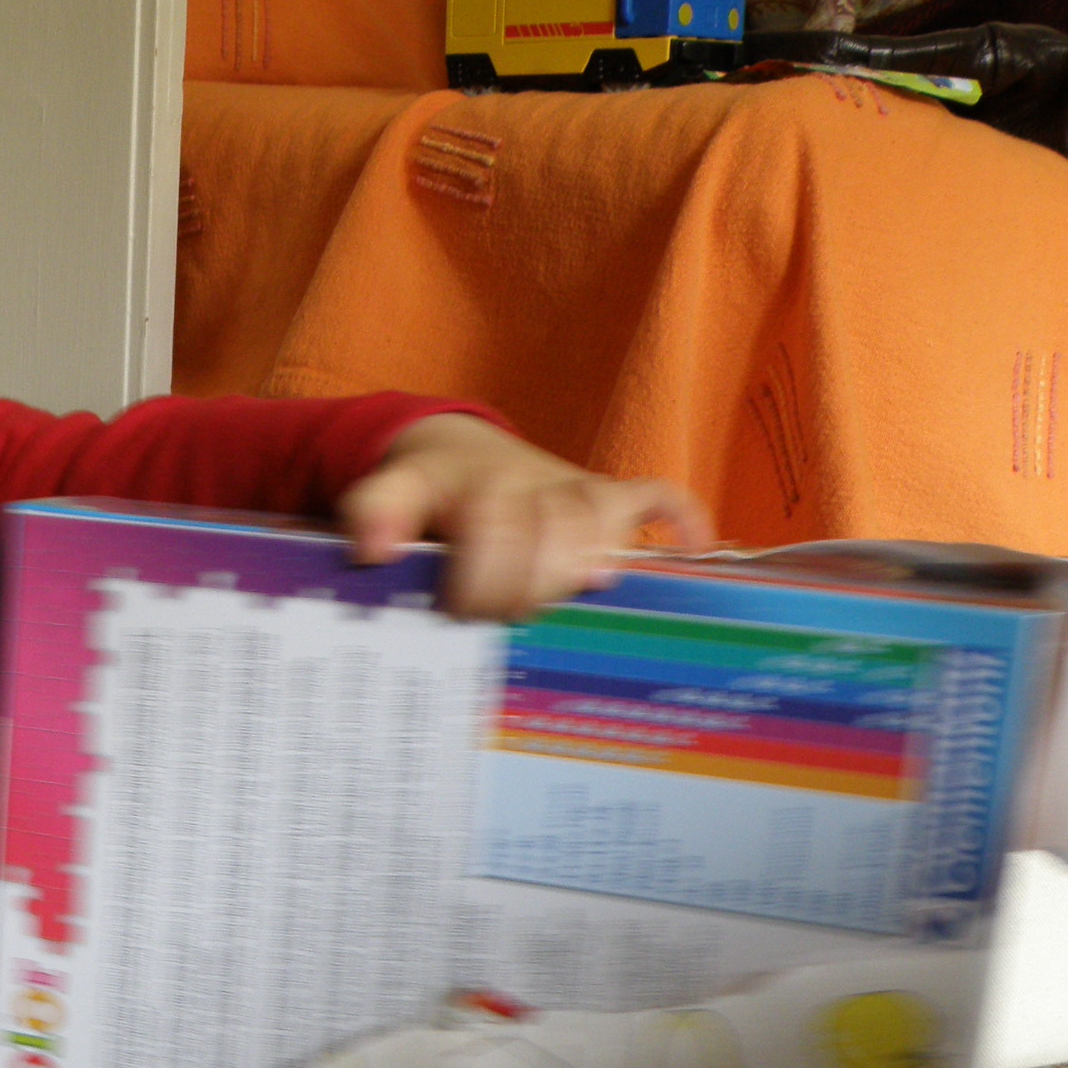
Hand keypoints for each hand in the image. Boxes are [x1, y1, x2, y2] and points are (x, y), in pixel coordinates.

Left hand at [340, 413, 714, 619]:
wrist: (457, 453)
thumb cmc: (427, 492)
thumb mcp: (389, 493)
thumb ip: (376, 512)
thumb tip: (373, 548)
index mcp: (481, 484)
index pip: (497, 525)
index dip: (484, 575)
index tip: (460, 610)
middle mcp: (536, 482)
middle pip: (557, 528)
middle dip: (531, 581)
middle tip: (503, 615)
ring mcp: (576, 488)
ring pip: (603, 517)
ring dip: (585, 561)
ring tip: (569, 594)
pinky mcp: (607, 496)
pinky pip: (658, 494)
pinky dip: (680, 518)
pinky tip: (694, 549)